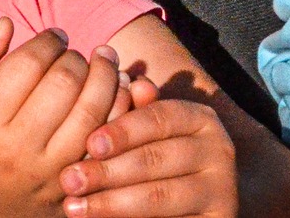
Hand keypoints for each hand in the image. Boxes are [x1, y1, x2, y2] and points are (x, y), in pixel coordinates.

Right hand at [0, 21, 121, 217]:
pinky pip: (107, 145)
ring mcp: (49, 174)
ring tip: (102, 60)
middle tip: (73, 52)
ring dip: (105, 77)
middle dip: (74, 56)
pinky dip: (119, 113)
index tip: (54, 35)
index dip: (47, 40)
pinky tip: (117, 92)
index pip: (27, 64)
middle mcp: (18, 151)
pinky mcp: (71, 190)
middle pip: (64, 83)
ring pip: (93, 112)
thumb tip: (6, 25)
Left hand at [60, 92, 239, 217]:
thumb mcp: (149, 134)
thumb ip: (137, 112)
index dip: (122, 131)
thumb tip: (135, 84)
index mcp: (202, 119)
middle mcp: (219, 152)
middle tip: (69, 180)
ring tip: (73, 207)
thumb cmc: (158, 159)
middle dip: (107, 171)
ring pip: (159, 196)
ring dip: (111, 202)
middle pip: (156, 159)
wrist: (189, 206)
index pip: (159, 119)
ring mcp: (221, 191)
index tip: (88, 145)